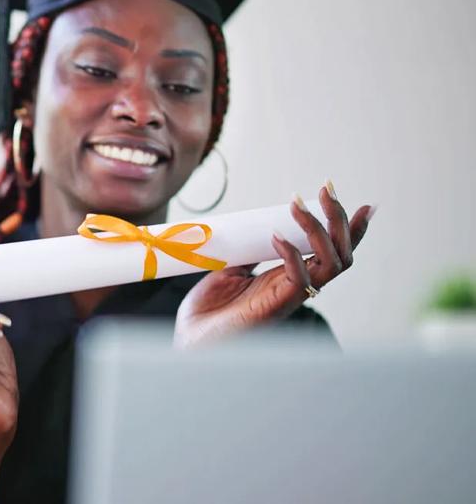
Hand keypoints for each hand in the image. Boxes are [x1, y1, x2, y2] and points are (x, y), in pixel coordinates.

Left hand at [174, 183, 373, 347]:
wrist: (188, 341)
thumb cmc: (208, 312)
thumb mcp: (230, 270)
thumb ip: (247, 253)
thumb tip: (255, 230)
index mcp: (289, 277)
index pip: (330, 250)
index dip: (343, 225)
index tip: (340, 195)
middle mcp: (297, 287)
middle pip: (341, 254)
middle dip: (340, 220)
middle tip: (327, 189)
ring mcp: (289, 297)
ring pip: (331, 264)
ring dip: (318, 230)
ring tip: (298, 205)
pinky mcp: (275, 307)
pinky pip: (299, 278)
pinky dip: (292, 254)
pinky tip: (276, 237)